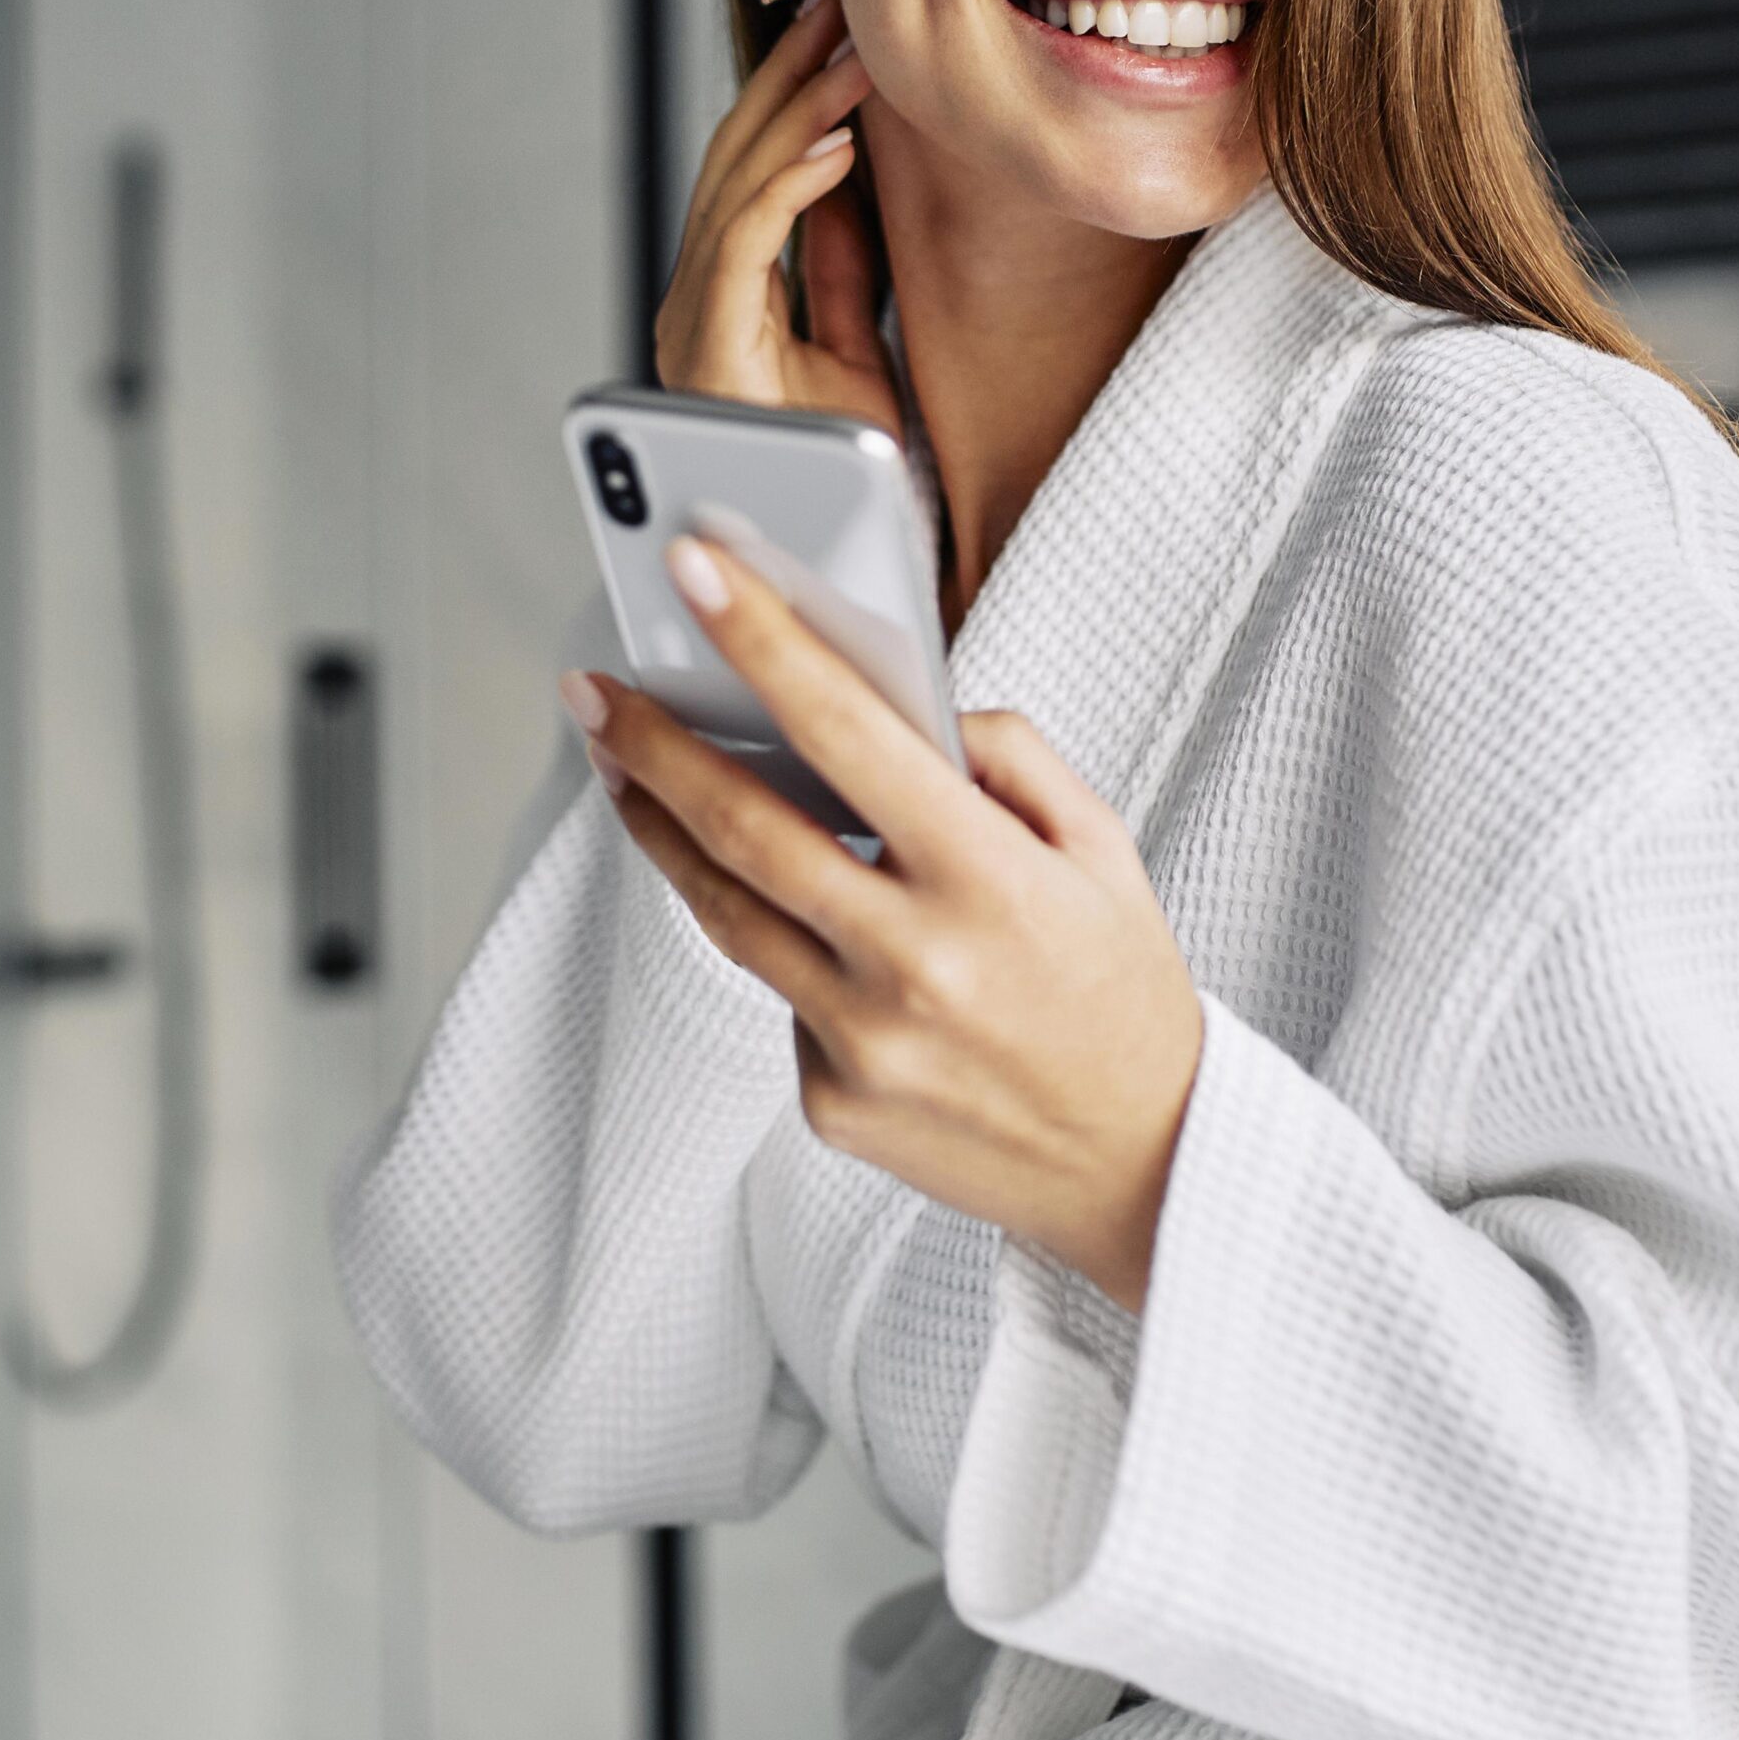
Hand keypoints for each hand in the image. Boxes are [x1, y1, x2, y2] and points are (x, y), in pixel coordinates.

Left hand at [560, 531, 1203, 1314]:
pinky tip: (821, 935)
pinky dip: (792, 948)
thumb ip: (1011, 758)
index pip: (852, 737)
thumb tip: (904, 708)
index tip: (698, 577)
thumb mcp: (1104, 849)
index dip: (767, 646)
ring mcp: (863, 1044)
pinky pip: (783, 997)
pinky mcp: (832, 1103)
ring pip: (730, 914)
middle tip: (596, 694)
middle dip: (654, 747)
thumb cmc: (1123, 991)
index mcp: (991, 881)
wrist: (1142, 1162)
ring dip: (666, 833)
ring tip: (629, 775)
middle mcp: (916, 964)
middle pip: (745, 830)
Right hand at [653, 0, 897, 433]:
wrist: (827, 565)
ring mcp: (693, 321)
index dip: (795, 99)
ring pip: (736, 187)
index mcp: (725, 297)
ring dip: (797, 112)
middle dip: (789, 78)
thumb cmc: (837, 475)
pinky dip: (788, 187)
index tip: (845, 38)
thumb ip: (840, 275)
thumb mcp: (852, 353)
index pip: (754, 172)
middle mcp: (696, 300)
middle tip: (843, 7)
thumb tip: (850, 188)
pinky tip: (834, 143)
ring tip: (852, 53)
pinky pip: (744, 245)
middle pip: (736, 161)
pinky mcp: (706, 348)